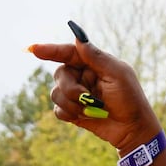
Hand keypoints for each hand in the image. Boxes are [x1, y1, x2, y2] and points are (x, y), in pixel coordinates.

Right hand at [30, 34, 160, 154]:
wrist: (131, 128)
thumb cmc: (130, 98)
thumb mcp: (117, 74)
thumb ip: (96, 57)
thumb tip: (78, 36)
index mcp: (92, 63)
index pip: (68, 53)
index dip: (50, 50)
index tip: (34, 49)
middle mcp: (81, 76)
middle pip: (59, 74)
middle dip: (70, 88)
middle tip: (87, 98)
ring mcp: (76, 94)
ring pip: (56, 94)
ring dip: (72, 104)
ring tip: (92, 110)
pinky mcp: (72, 111)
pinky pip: (58, 110)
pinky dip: (70, 114)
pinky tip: (85, 117)